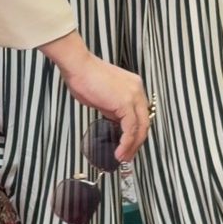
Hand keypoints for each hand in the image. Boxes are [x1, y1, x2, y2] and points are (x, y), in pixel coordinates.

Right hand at [41, 33, 149, 164]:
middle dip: (136, 142)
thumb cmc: (84, 76)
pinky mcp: (126, 103)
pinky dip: (126, 142)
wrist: (78, 66)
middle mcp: (137, 90)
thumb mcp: (102, 96)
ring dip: (132, 146)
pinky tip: (120, 151)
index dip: (135, 132)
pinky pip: (130, 128)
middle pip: (144, 122)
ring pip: (140, 127)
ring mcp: (133, 96)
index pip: (140, 114)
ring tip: (123, 157)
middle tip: (128, 155)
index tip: (128, 143)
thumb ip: (111, 107)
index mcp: (133, 86)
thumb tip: (113, 118)